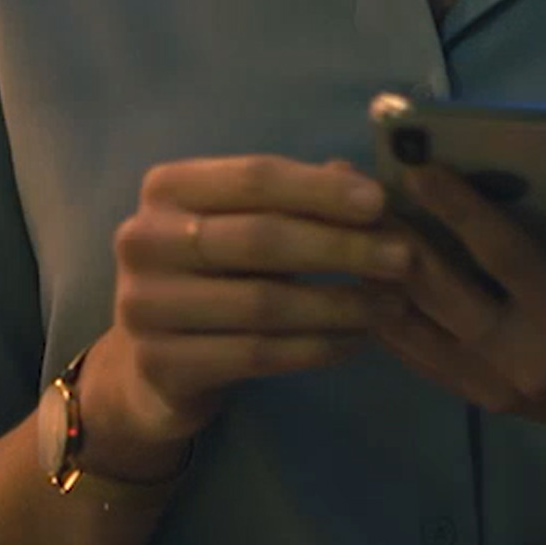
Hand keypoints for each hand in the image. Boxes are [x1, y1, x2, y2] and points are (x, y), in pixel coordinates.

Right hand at [87, 156, 413, 469]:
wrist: (151, 366)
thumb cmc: (212, 277)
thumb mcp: (244, 227)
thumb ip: (296, 201)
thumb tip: (359, 180)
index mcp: (166, 189)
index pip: (253, 178)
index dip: (319, 190)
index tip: (380, 202)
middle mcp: (143, 240)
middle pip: (260, 238)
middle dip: (340, 247)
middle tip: (402, 258)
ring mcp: (144, 305)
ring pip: (263, 303)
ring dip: (338, 305)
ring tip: (389, 306)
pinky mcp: (161, 363)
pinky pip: (256, 354)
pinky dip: (314, 348)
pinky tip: (354, 343)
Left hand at [371, 162, 545, 448]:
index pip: (502, 255)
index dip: (457, 208)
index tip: (415, 164)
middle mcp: (527, 361)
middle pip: (441, 291)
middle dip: (393, 234)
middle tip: (350, 185)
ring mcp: (499, 389)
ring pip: (417, 328)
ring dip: (374, 274)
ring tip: (340, 224)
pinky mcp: (484, 401)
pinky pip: (420, 357)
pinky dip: (386, 318)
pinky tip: (358, 278)